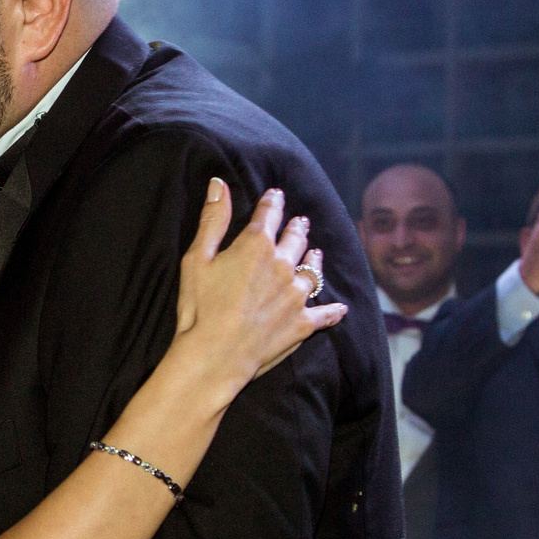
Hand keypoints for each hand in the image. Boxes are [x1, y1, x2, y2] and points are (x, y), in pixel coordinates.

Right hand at [170, 181, 349, 402]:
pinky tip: (341, 308)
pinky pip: (325, 313)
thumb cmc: (200, 307)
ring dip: (314, 259)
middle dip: (297, 228)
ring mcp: (296, 295)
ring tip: (316, 252)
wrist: (215, 355)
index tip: (276, 196)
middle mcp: (283, 265)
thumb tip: (219, 183)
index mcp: (256, 245)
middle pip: (295, 239)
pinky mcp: (303, 323)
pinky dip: (333, 310)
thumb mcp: (197, 258)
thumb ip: (213, 219)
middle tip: (300, 222)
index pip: (269, 214)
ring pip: (313, 270)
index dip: (272, 202)